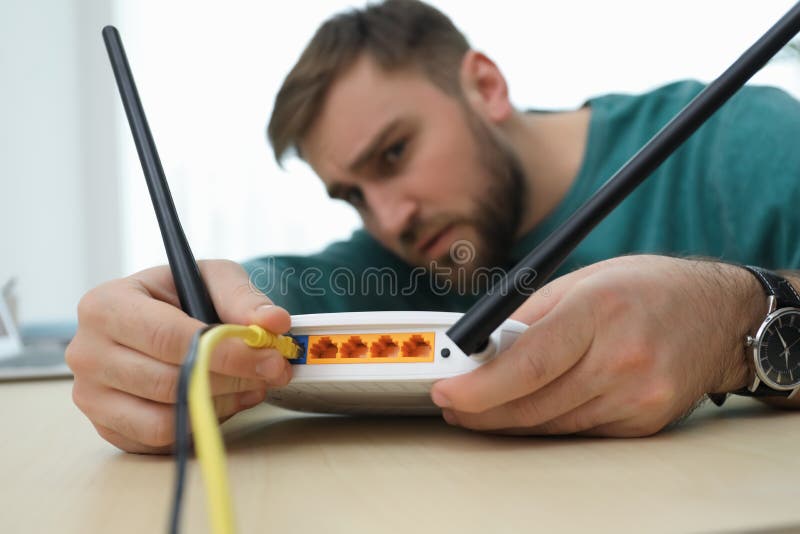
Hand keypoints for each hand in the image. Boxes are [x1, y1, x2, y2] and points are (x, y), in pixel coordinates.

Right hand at [66, 260, 292, 452]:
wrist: (156, 318)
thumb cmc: (182, 295)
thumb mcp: (212, 279)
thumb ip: (243, 297)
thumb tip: (274, 322)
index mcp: (106, 305)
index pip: (169, 338)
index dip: (227, 353)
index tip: (270, 358)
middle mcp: (87, 352)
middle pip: (168, 382)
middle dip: (232, 380)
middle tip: (271, 373)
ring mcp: (92, 396)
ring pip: (164, 419)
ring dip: (220, 406)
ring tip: (249, 386)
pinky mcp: (107, 428)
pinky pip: (160, 441)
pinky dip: (201, 425)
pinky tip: (223, 400)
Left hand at [430, 255, 763, 436]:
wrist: (720, 315)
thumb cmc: (647, 287)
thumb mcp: (582, 280)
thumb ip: (529, 315)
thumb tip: (480, 348)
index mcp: (600, 312)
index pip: (530, 363)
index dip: (480, 385)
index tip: (448, 390)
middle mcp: (624, 359)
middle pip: (534, 403)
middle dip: (482, 409)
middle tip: (453, 403)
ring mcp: (639, 396)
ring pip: (552, 424)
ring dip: (508, 419)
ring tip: (479, 407)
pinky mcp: (645, 421)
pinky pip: (579, 430)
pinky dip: (546, 422)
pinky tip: (526, 411)